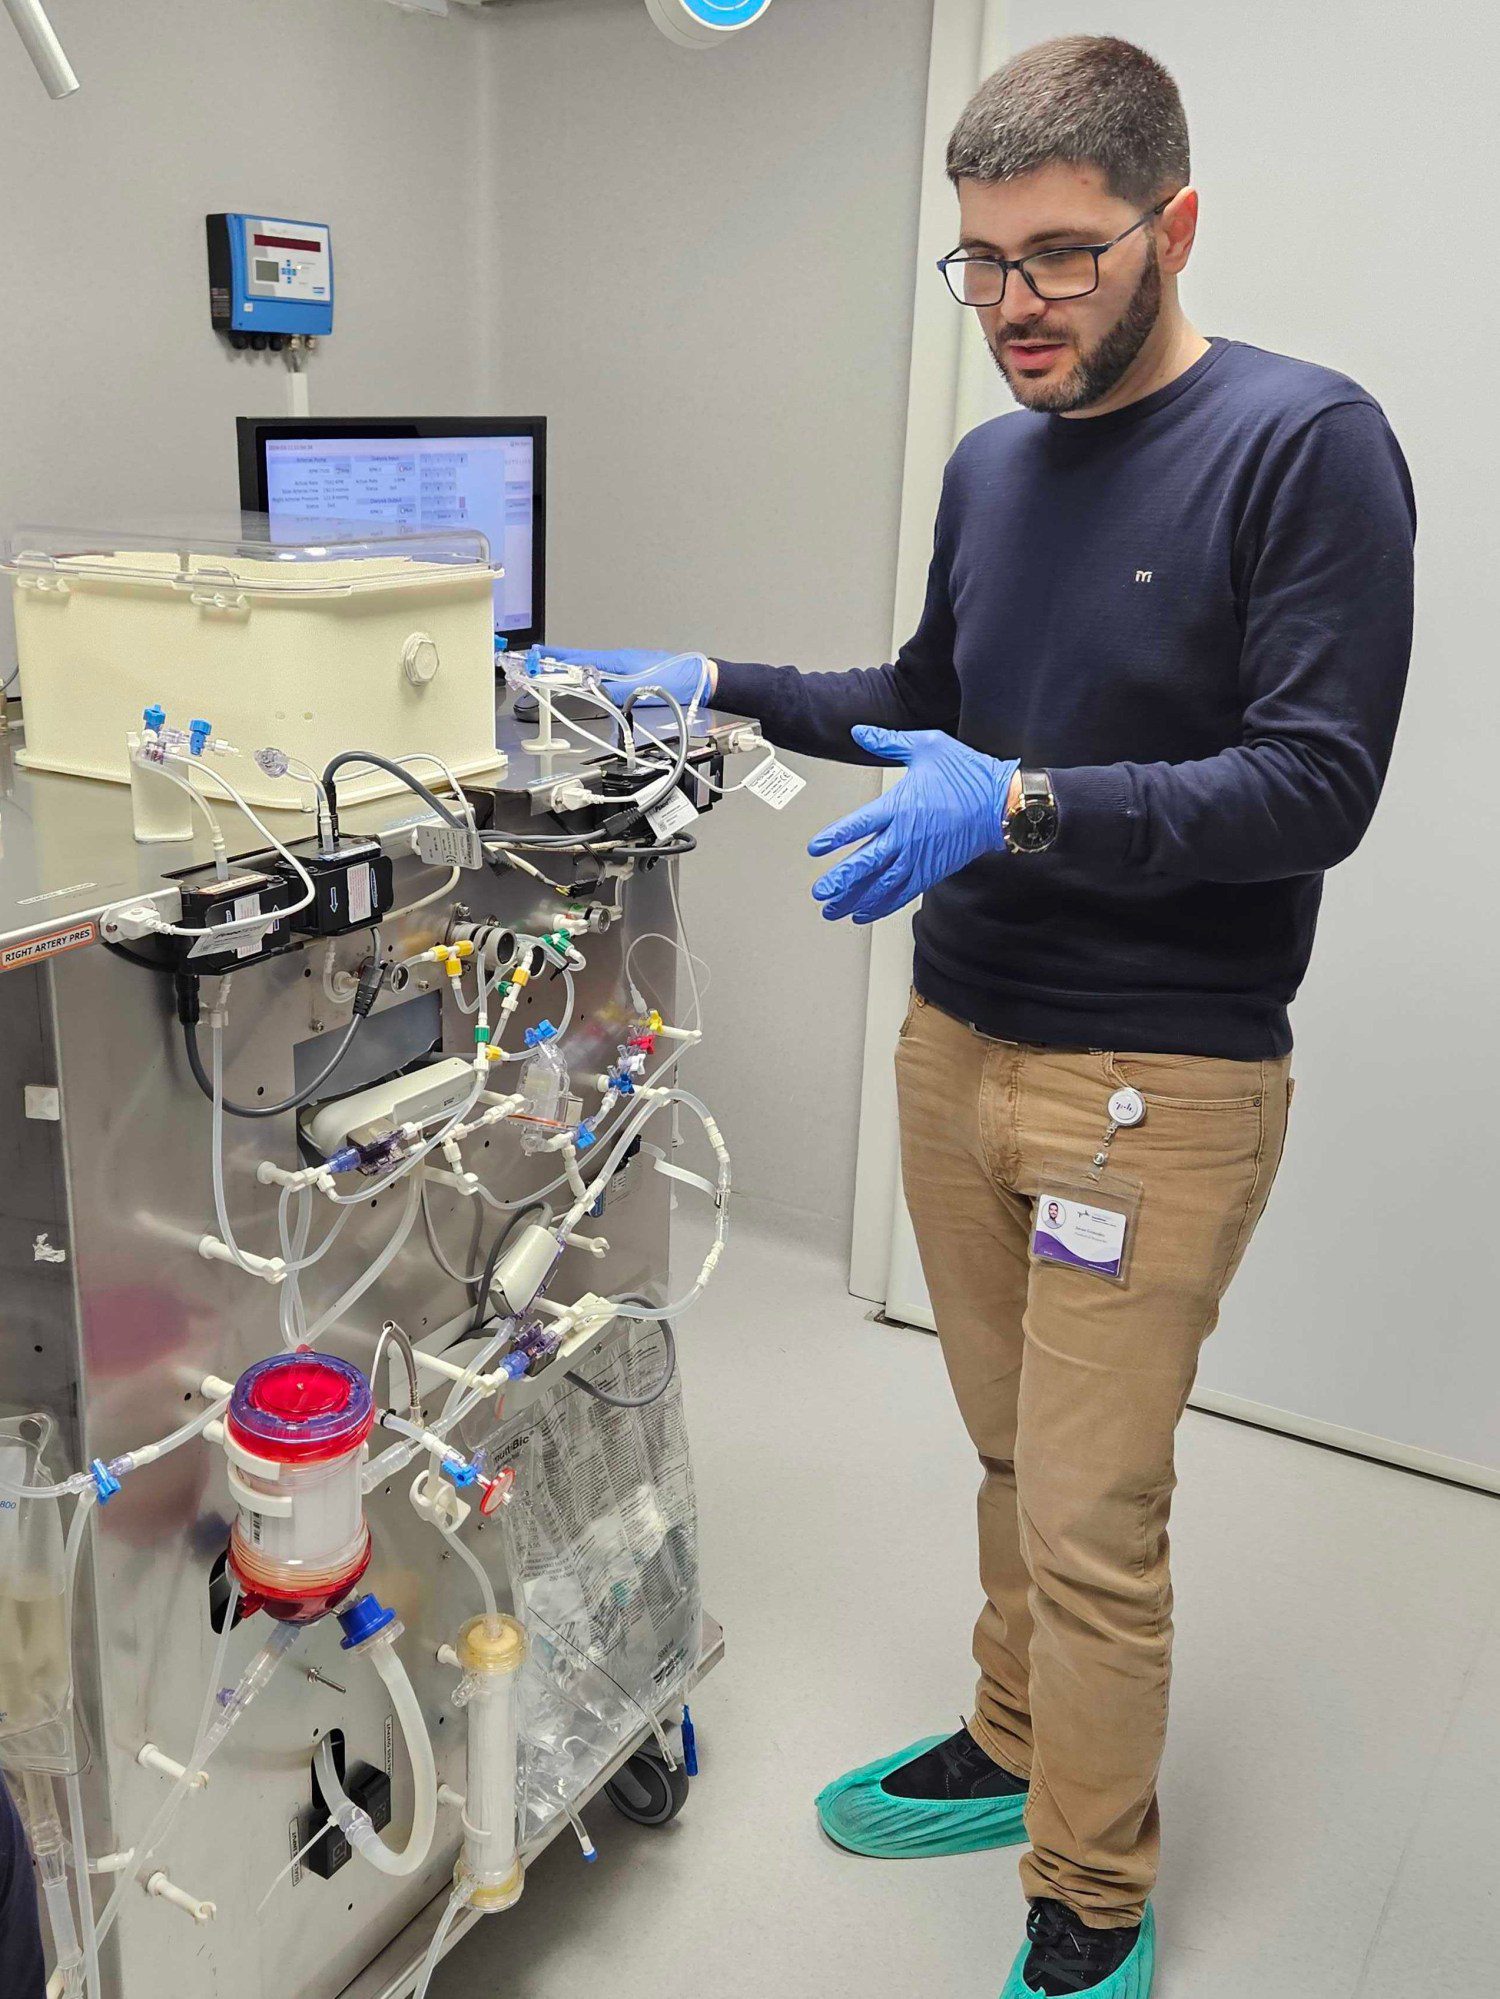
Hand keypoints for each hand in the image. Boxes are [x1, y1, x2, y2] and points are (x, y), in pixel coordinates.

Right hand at [543, 648, 716, 710]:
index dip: (557, 658)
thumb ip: (617, 691)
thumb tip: (596, 692)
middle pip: (581, 662)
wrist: (699, 680)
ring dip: (572, 671)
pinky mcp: (632, 677)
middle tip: (537, 662)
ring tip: (554, 673)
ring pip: (591, 670)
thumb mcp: (644, 687)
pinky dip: (590, 679)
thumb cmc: (677, 679)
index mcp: (617, 661)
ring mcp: (624, 669)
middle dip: (558, 662)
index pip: (579, 658)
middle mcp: (618, 662)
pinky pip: (604, 677)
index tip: (537, 656)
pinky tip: (587, 684)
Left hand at [808, 727, 1020, 923]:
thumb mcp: (927, 746)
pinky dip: (880, 906)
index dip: (835, 838)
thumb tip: (860, 732)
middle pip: (865, 864)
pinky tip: (864, 913)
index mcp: (900, 806)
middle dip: (839, 880)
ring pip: (880, 886)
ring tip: (832, 909)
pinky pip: (900, 894)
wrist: (1002, 803)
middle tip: (820, 891)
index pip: (859, 825)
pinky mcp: (930, 871)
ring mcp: (918, 857)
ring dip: (854, 899)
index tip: (816, 848)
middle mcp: (906, 836)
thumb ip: (888, 742)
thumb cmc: (968, 774)